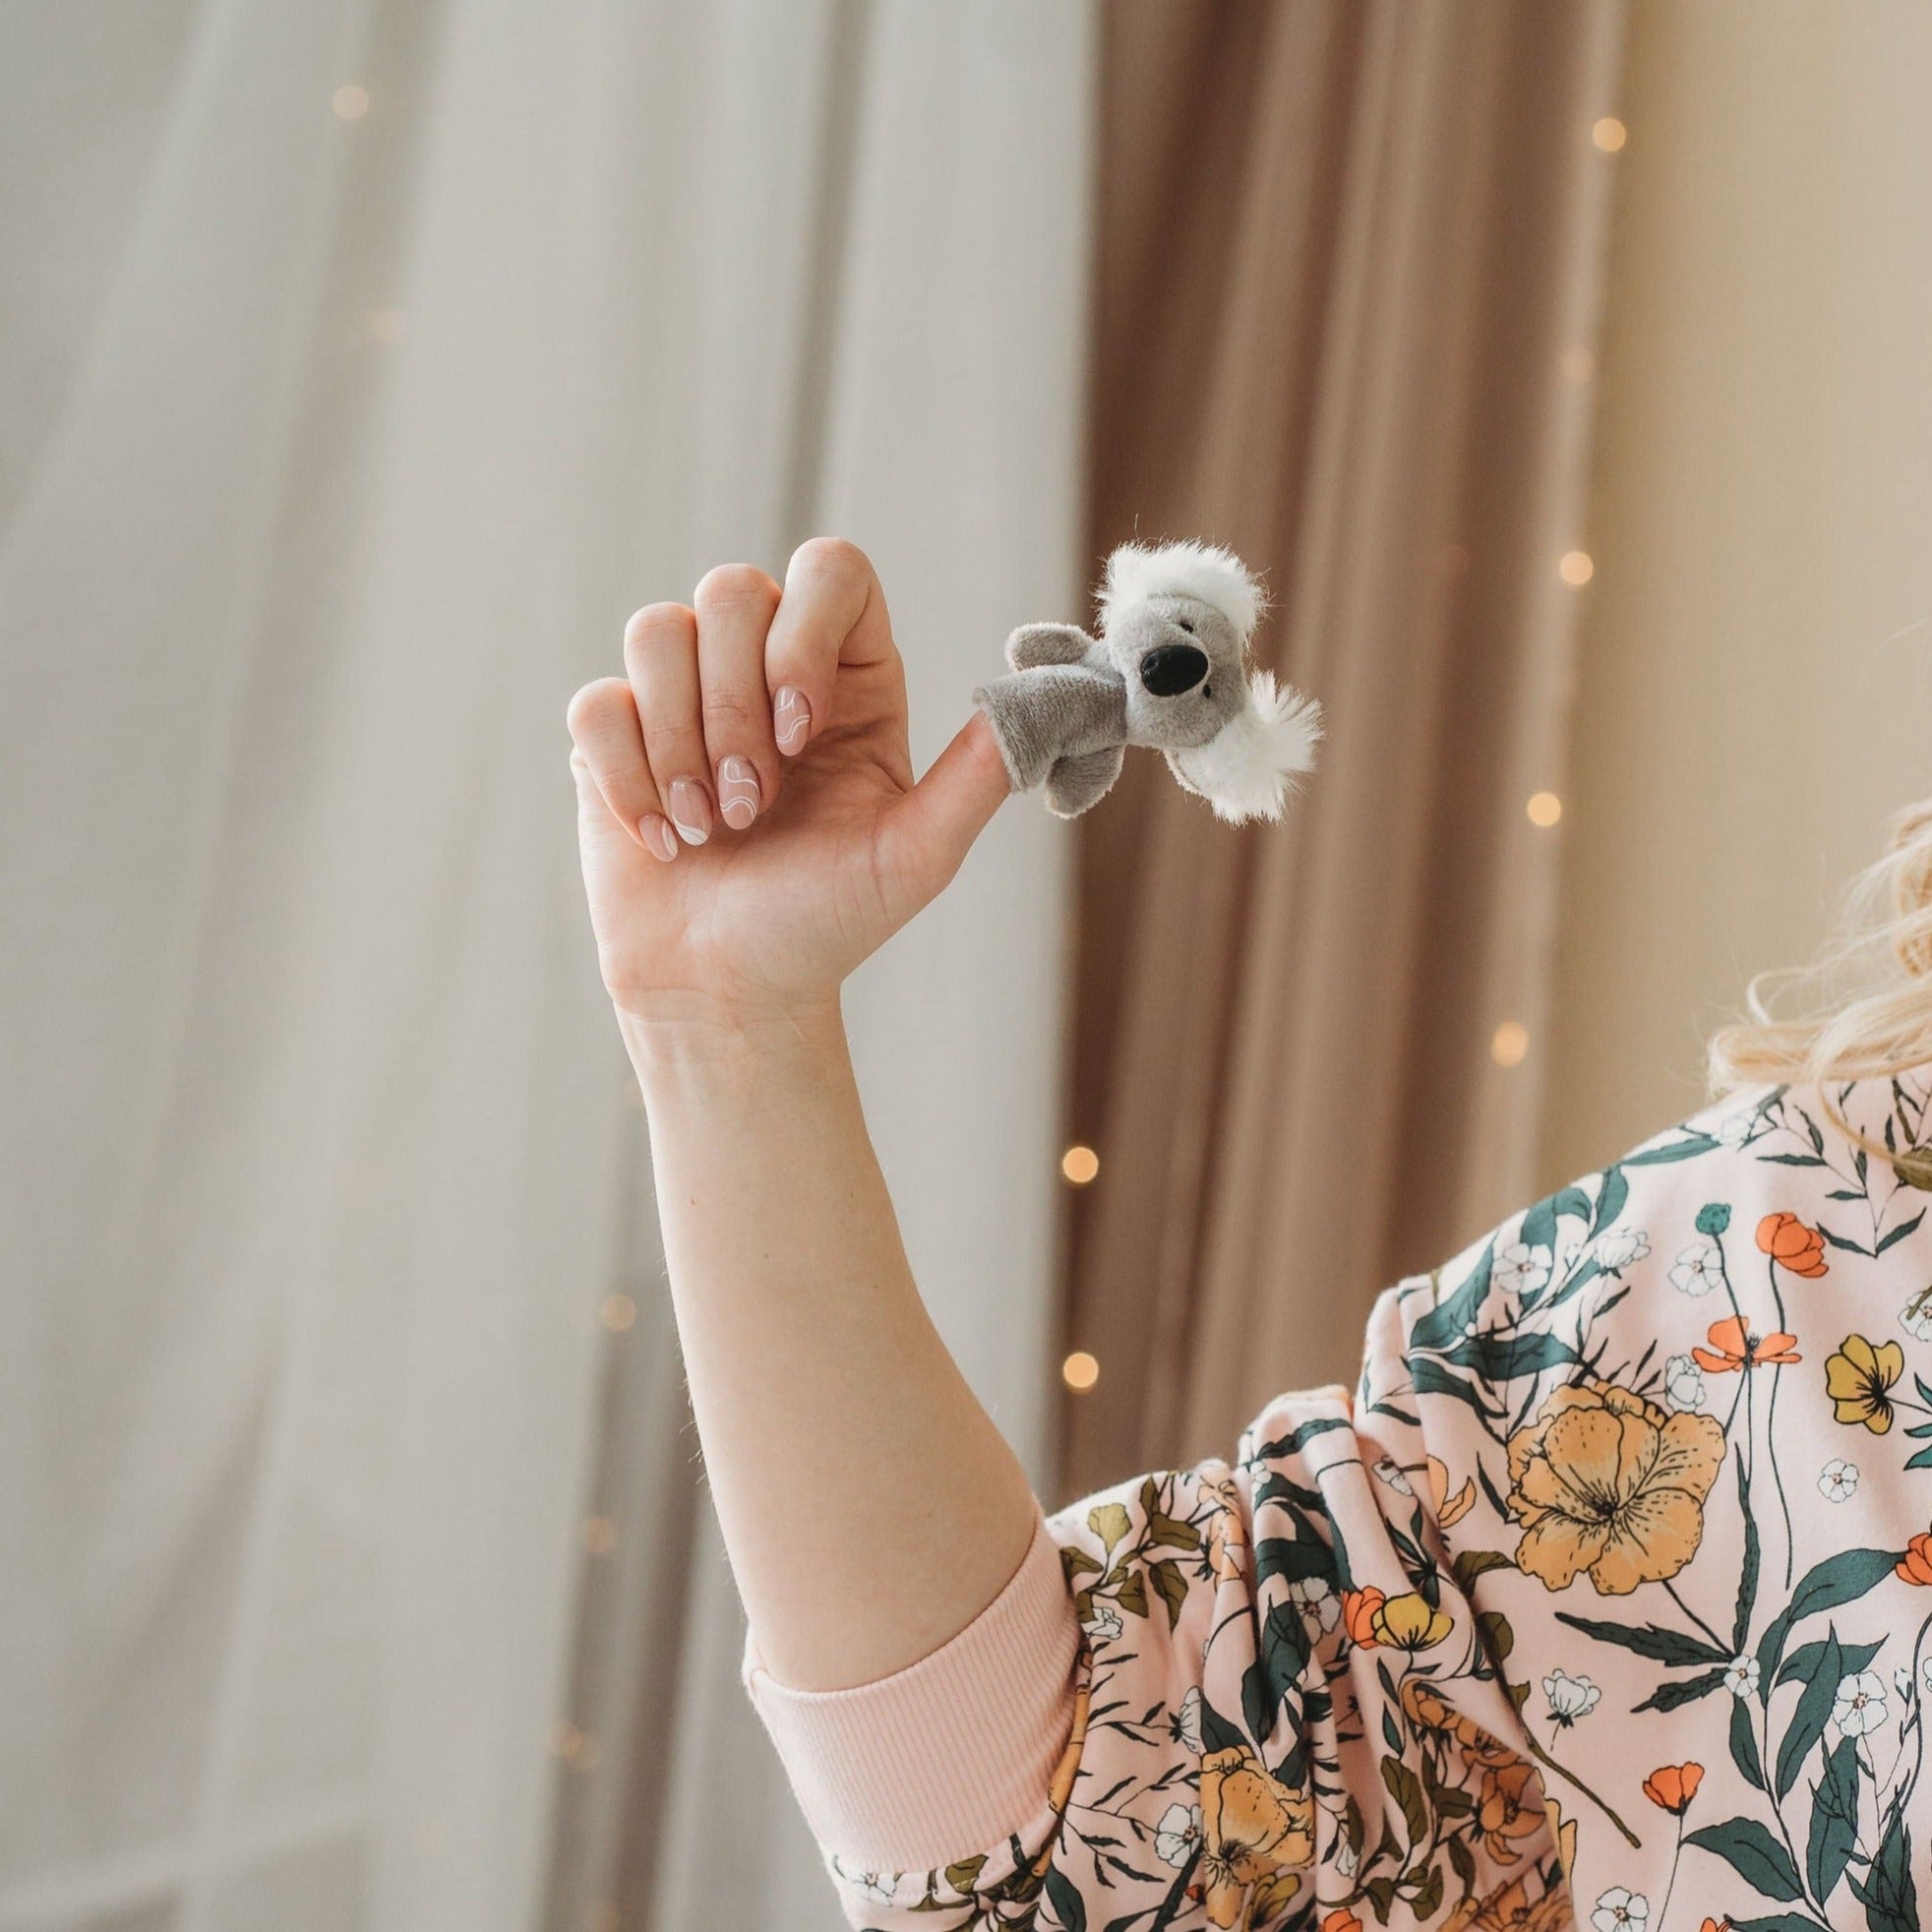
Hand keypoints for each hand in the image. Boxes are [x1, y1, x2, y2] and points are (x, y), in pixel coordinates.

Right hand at [567, 539, 1011, 1028]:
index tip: (801, 732)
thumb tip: (1041, 703)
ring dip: (679, 745)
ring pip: (655, 632)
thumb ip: (978, 776)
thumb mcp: (917, 855)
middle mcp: (763, 665)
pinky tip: (661, 840)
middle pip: (730, 591)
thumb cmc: (826, 923)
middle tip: (754, 807)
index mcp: (847, 676)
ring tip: (706, 829)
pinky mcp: (614, 734)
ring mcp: (682, 694)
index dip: (805, 631)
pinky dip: (627, 778)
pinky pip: (598, 704)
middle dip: (734, 709)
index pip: (830, 569)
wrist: (731, 989)